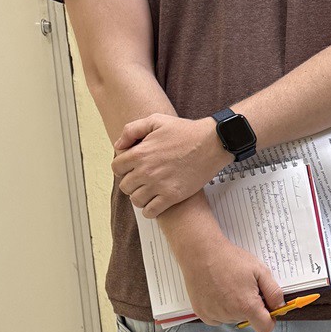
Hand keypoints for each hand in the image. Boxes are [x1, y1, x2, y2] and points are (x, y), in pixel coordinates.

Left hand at [112, 114, 230, 217]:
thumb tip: (119, 145)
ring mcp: (159, 185)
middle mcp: (147, 171)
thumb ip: (132, 129)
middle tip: (143, 178)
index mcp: (140, 153)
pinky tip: (156, 201)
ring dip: (140, 196)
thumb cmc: (188, 131)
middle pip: (125, 186)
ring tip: (150, 190)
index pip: (116, 168)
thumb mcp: (158, 120)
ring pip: (136, 200)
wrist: (213, 142)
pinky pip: (150, 211)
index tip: (132, 167)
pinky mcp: (172, 196)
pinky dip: (150, 209)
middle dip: (132, 182)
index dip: (123, 167)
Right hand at [177, 236, 282, 331]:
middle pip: (248, 319)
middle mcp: (229, 315)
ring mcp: (214, 315)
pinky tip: (219, 290)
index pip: (264, 328)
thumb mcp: (260, 270)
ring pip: (233, 317)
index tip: (268, 308)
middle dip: (251, 306)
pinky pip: (218, 317)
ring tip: (230, 285)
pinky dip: (221, 307)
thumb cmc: (230, 259)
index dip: (270, 319)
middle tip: (245, 285)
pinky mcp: (202, 314)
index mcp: (246, 305)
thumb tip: (279, 307)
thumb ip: (273, 292)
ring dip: (235, 306)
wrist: (202, 253)